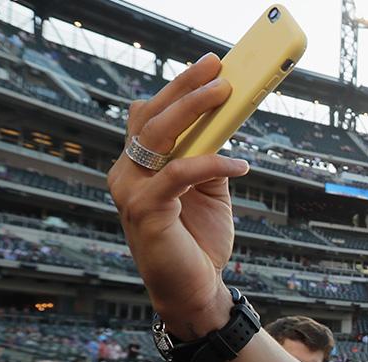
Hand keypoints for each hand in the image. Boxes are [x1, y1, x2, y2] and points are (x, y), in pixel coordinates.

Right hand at [105, 53, 250, 334]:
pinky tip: (240, 166)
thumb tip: (225, 120)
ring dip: (193, 110)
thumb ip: (207, 157)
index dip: (176, 89)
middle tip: (217, 70)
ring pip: (158, 136)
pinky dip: (211, 164)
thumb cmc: (199, 240)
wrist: (194, 289)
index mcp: (138, 165)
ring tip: (225, 94)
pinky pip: (179, 173)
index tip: (209, 68)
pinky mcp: (145, 210)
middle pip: (150, 116)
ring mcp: (130, 191)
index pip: (149, 115)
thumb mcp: (208, 190)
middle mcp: (126, 173)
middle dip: (185, 88)